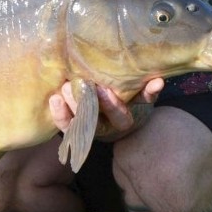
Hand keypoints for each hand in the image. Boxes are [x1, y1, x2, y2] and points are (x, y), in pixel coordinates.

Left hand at [49, 78, 163, 138]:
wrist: (117, 119)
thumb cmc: (131, 103)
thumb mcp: (142, 99)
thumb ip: (148, 92)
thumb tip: (158, 81)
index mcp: (124, 121)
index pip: (118, 116)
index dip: (111, 105)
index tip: (103, 89)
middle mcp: (105, 128)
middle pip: (93, 121)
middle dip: (84, 103)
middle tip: (76, 84)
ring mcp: (88, 130)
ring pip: (76, 125)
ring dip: (68, 110)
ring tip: (61, 91)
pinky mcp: (73, 128)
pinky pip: (65, 126)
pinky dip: (58, 115)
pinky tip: (53, 99)